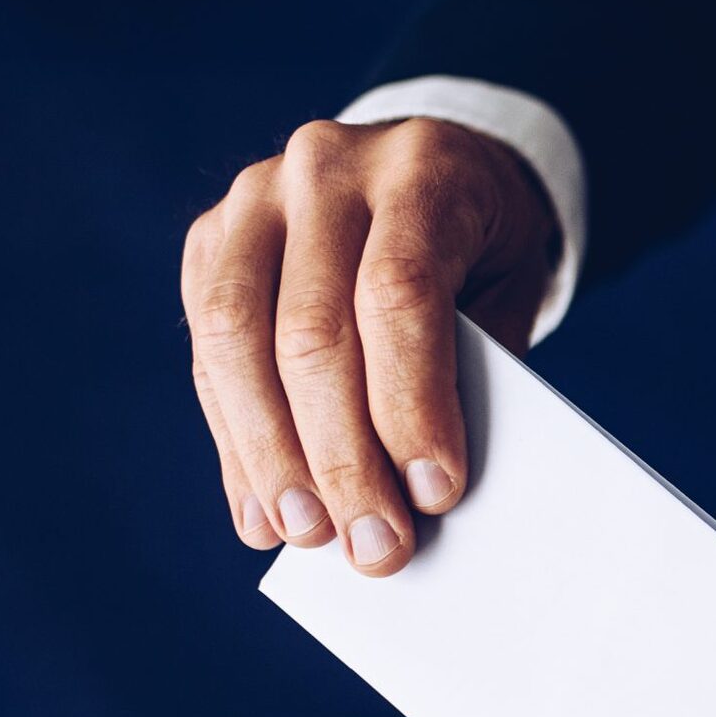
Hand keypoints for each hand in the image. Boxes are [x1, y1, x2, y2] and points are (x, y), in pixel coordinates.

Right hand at [180, 117, 558, 573]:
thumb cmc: (484, 252)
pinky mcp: (210, 239)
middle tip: (374, 548)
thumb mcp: (507, 293)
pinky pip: (208, 350)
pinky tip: (259, 509)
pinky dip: (235, 440)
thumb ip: (472, 373)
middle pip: (313, 331)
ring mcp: (254, 197)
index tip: (435, 495)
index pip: (400, 296)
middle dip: (341, 457)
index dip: (410, 404)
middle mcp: (326, 169)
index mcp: (421, 171)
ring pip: (238, 340)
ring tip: (307, 537)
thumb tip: (420, 497)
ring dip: (272, 458)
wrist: (434, 170)